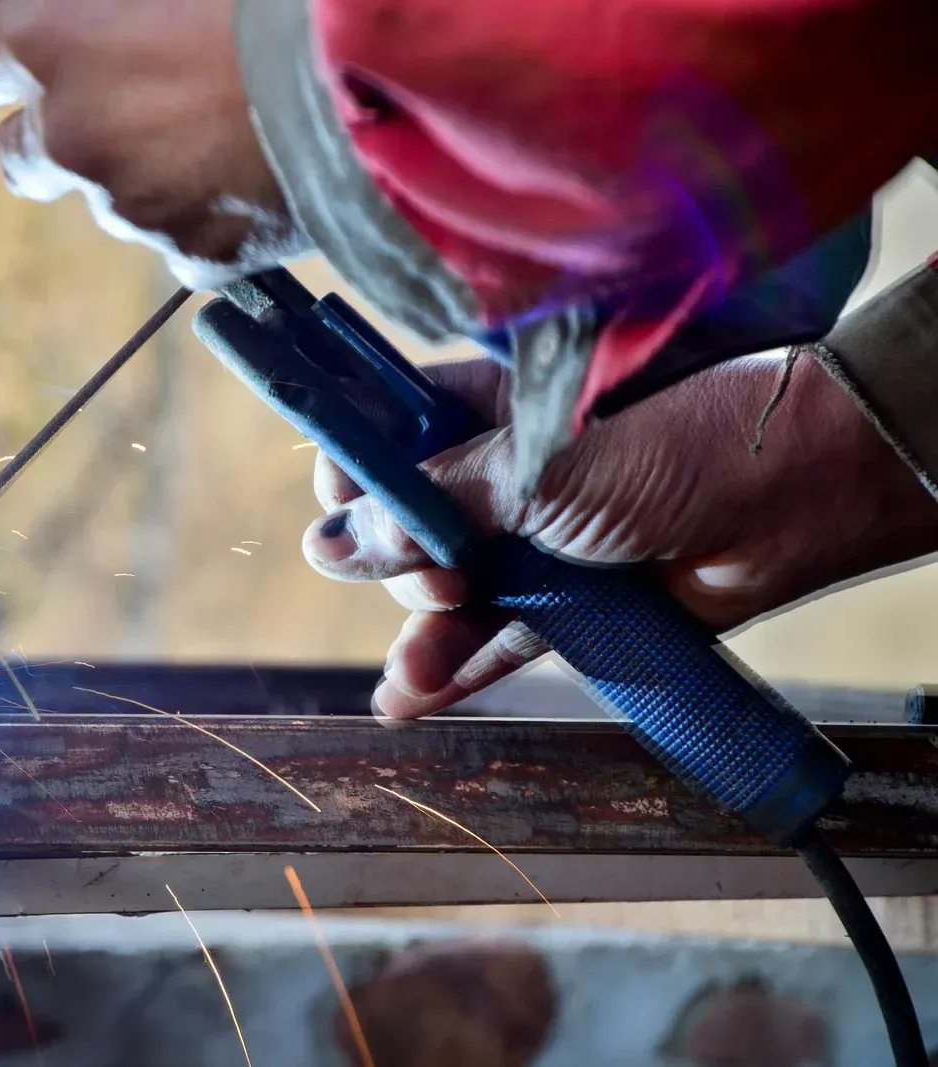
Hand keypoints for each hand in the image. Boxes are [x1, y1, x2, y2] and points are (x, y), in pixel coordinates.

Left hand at [0, 0, 301, 287]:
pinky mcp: (192, 253)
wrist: (372, 72)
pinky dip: (205, 216)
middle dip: (55, 135)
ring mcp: (131, 205)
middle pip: (19, 155)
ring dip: (140, 174)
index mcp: (52, 42)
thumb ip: (109, 4)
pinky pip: (180, 240)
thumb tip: (96, 17)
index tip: (9, 61)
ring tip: (213, 135)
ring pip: (108, 199)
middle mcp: (73, 133)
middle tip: (113, 108)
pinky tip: (253, 176)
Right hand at [303, 354, 937, 721]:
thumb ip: (433, 506)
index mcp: (489, 408)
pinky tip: (405, 699)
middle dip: (399, 560)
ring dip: (421, 631)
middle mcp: (504, 475)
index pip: (391, 434)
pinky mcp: (570, 606)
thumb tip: (331, 544)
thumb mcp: (535, 470)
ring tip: (413, 669)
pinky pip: (497, 640)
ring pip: (449, 592)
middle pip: (410, 524)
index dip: (358, 470)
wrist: (792, 499)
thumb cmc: (671, 446)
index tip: (343, 504)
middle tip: (440, 576)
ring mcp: (536, 543)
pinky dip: (454, 671)